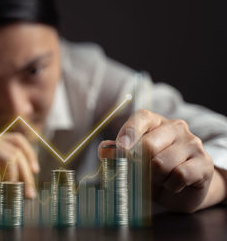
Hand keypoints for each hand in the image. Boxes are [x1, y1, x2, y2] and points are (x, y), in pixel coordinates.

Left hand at [98, 109, 213, 212]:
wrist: (180, 190)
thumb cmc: (150, 172)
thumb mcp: (130, 163)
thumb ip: (115, 154)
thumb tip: (104, 149)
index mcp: (154, 121)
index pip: (140, 118)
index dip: (128, 133)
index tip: (121, 150)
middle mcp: (175, 127)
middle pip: (147, 145)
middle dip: (139, 166)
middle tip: (141, 173)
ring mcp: (192, 143)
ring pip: (161, 164)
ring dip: (155, 178)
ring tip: (159, 179)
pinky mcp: (204, 162)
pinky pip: (179, 175)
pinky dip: (170, 185)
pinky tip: (173, 184)